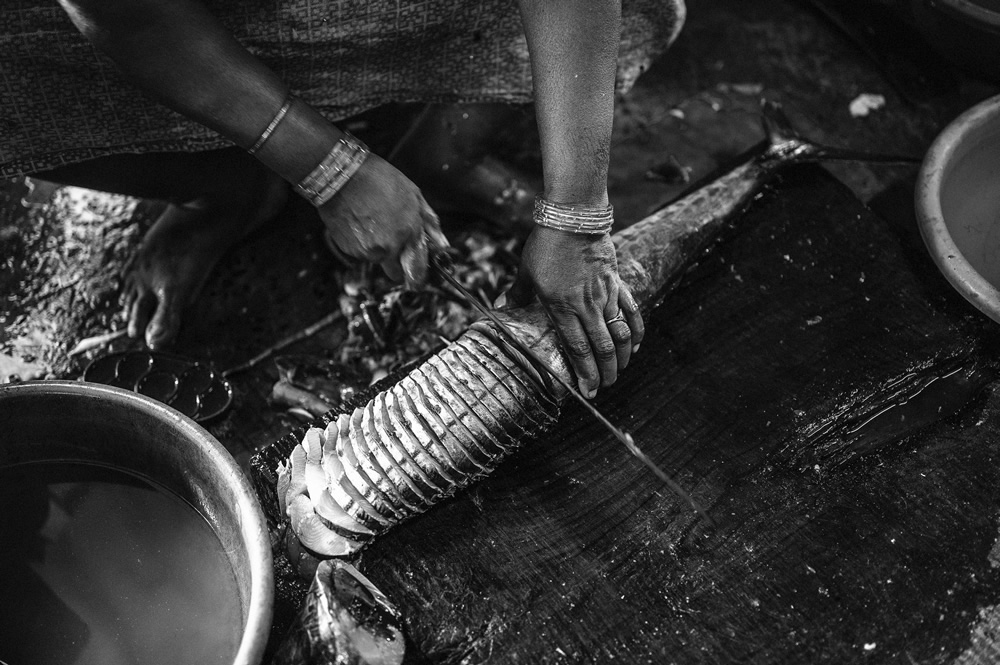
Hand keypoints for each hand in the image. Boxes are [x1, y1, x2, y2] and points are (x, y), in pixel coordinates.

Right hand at [320, 153, 447, 286]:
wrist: (341, 176)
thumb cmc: (378, 180)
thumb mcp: (413, 194)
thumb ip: (430, 223)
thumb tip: (443, 246)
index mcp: (409, 233)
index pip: (418, 270)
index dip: (418, 277)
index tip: (418, 281)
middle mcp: (389, 247)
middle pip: (396, 272)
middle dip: (397, 262)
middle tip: (391, 240)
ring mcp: (368, 251)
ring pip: (378, 260)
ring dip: (378, 249)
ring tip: (373, 221)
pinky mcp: (350, 250)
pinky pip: (361, 253)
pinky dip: (362, 243)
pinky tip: (361, 222)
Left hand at [506, 225, 643, 396]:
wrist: (574, 216)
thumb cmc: (546, 243)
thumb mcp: (526, 271)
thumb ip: (517, 294)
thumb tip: (499, 307)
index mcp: (561, 307)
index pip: (577, 348)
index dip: (584, 372)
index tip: (587, 390)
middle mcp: (586, 305)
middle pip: (602, 347)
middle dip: (606, 372)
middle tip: (605, 386)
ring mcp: (605, 294)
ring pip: (620, 332)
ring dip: (623, 356)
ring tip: (620, 370)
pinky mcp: (616, 282)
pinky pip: (630, 310)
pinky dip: (636, 329)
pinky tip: (636, 344)